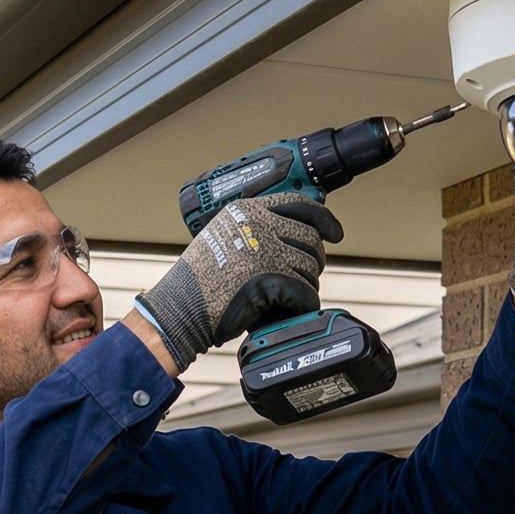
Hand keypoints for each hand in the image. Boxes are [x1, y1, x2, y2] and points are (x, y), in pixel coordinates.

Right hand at [136, 193, 341, 360]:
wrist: (179, 309)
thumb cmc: (198, 282)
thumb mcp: (223, 237)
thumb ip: (255, 230)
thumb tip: (297, 236)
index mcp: (247, 210)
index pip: (299, 204)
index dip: (324, 220)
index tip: (335, 233)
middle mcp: (257, 225)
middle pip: (311, 239)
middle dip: (314, 261)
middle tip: (304, 277)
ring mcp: (264, 251)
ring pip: (311, 268)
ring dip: (305, 286)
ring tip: (286, 297)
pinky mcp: (268, 280)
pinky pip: (304, 293)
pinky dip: (302, 305)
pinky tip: (290, 309)